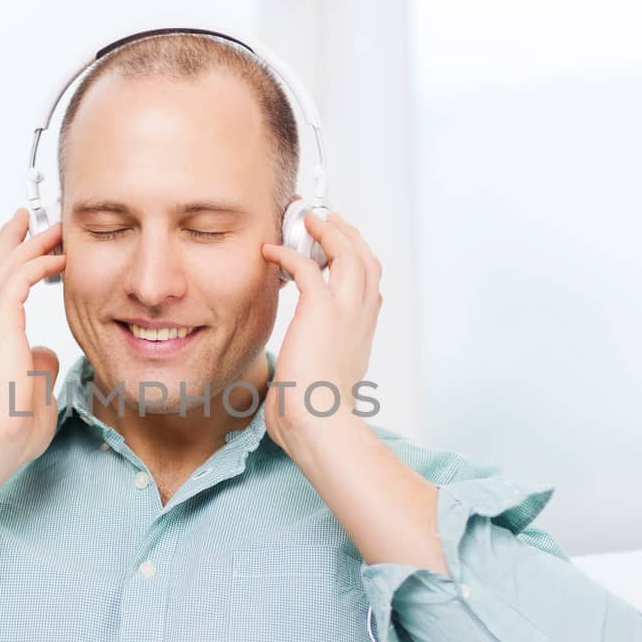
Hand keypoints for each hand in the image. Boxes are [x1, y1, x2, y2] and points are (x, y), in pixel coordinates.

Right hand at [0, 206, 66, 469]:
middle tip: (30, 218)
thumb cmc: (11, 428)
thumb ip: (38, 367)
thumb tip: (46, 354)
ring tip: (53, 227)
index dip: (13, 264)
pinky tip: (58, 257)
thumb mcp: (33, 390)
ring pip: (7, 267)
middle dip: (14, 240)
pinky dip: (37, 263)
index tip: (28, 245)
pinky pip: (18, 280)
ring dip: (31, 244)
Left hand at [259, 209, 381, 454]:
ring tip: (308, 220)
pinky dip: (290, 253)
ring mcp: (346, 311)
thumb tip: (289, 384)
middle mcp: (361, 318)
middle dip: (349, 235)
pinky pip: (308, 266)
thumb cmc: (314, 415)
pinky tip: (272, 250)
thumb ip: (311, 372)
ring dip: (329, 232)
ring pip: (349, 253)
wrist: (318, 422)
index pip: (370, 288)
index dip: (357, 264)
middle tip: (328, 221)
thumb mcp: (320, 386)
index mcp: (361, 336)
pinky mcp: (321, 309)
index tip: (339, 252)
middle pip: (367, 261)